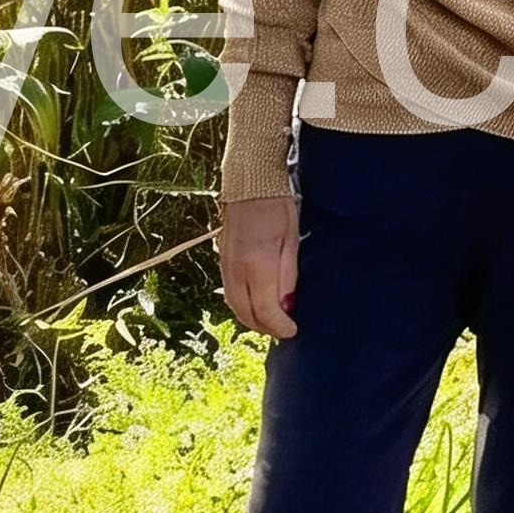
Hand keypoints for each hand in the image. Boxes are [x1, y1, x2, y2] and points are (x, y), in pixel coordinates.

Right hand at [219, 194, 299, 338]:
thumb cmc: (276, 207)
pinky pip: (229, 292)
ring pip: (234, 306)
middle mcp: (236, 270)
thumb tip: (286, 305)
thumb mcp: (291, 241)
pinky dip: (242, 304)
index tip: (292, 331)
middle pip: (246, 314)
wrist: (249, 181)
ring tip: (271, 320)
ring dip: (251, 318)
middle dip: (265, 327)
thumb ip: (287, 277)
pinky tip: (255, 302)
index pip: (266, 311)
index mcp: (257, 265)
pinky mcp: (221, 259)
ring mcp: (225, 265)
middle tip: (283, 329)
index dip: (279, 326)